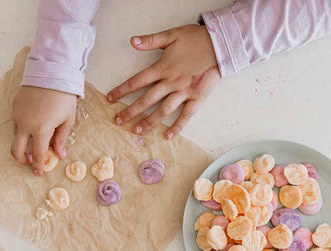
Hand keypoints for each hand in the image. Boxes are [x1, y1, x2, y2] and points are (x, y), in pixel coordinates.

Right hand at [11, 86, 76, 174]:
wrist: (51, 72)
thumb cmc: (64, 97)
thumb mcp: (67, 120)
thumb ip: (61, 139)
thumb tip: (60, 154)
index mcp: (41, 129)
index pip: (37, 154)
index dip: (38, 166)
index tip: (39, 172)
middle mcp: (26, 124)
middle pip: (16, 150)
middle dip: (22, 160)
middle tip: (30, 163)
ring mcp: (18, 115)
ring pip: (16, 136)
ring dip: (23, 144)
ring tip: (34, 144)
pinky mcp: (15, 106)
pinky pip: (16, 123)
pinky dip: (23, 130)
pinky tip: (33, 127)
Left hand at [107, 24, 219, 138]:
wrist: (220, 45)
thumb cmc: (195, 39)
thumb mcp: (171, 35)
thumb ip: (151, 40)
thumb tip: (132, 41)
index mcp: (162, 68)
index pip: (137, 81)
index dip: (122, 90)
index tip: (110, 98)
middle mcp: (170, 82)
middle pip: (146, 100)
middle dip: (130, 111)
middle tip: (118, 121)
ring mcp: (183, 92)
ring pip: (163, 110)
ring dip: (149, 122)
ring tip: (136, 131)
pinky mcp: (196, 98)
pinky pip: (185, 115)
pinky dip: (177, 126)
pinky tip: (168, 136)